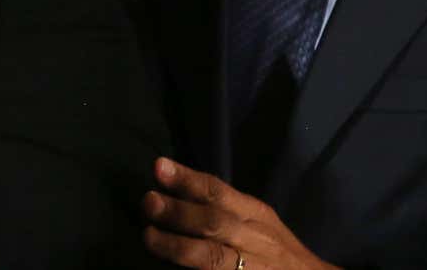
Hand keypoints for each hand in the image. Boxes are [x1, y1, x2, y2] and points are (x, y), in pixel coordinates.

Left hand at [143, 157, 336, 269]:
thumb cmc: (277, 252)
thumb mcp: (259, 223)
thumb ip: (226, 209)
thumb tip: (176, 194)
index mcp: (257, 216)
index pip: (220, 193)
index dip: (188, 179)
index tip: (159, 166)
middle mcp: (255, 240)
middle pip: (215, 223)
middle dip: (180, 211)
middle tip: (149, 201)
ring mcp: (250, 268)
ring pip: (212, 257)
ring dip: (177, 246)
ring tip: (149, 236)